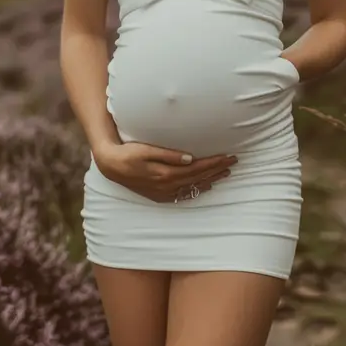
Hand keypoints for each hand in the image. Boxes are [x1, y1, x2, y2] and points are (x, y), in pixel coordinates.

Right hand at [93, 141, 237, 202]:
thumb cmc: (129, 153)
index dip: (215, 162)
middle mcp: (168, 185)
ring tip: (225, 173)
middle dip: (217, 170)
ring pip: (194, 187)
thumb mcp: (146, 150)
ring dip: (211, 180)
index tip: (229, 156)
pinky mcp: (160, 195)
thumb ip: (169, 154)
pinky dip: (198, 189)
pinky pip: (184, 194)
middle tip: (234, 162)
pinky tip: (206, 186)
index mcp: (166, 173)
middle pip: (199, 178)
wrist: (111, 166)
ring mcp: (164, 192)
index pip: (198, 168)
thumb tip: (191, 158)